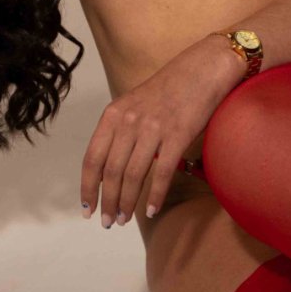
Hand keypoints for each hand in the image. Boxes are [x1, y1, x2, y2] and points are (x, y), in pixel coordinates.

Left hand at [82, 36, 244, 226]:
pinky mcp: (178, 135)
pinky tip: (150, 210)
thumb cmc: (170, 88)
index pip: (92, 158)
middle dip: (107, 201)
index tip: (86, 208)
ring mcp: (153, 128)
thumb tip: (111, 166)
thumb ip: (121, 130)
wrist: (203, 69)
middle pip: (110, 171)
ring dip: (126, 202)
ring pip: (132, 175)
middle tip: (108, 222)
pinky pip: (162, 173)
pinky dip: (154, 195)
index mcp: (113, 114)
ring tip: (124, 219)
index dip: (87, 187)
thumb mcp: (134, 104)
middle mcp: (129, 121)